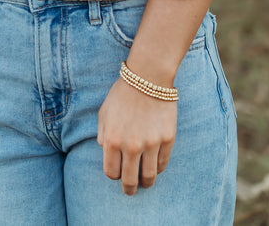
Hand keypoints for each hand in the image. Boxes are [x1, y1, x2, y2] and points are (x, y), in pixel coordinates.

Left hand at [98, 78, 176, 192]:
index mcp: (111, 140)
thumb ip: (101, 134)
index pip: (111, 172)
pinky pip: (162, 163)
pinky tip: (155, 168)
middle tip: (130, 190)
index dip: (114, 176)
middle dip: (129, 188)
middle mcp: (130, 146)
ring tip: (145, 183)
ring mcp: (150, 144)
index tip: (117, 174)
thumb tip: (104, 150)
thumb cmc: (122, 94)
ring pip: (149, 176)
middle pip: (129, 180)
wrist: (148, 78)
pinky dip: (158, 169)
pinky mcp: (167, 140)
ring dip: (146, 183)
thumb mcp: (104, 112)